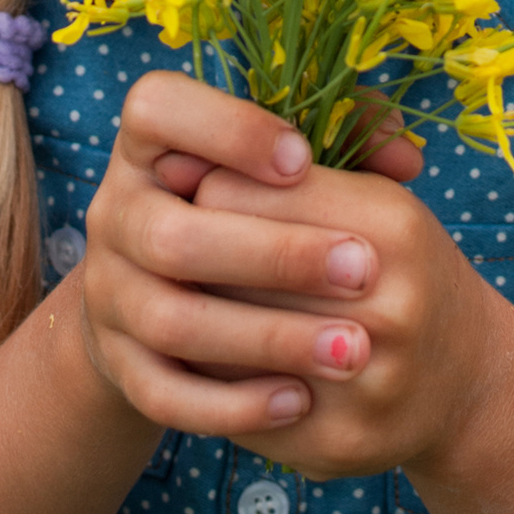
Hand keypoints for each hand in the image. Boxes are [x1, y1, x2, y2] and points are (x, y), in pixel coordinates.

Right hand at [78, 71, 420, 440]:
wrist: (168, 291)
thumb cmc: (249, 206)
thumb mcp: (276, 163)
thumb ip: (339, 142)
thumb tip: (403, 154)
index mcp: (147, 142)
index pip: (157, 109)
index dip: (227, 131)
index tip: (302, 159)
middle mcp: (113, 211)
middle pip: (171, 235)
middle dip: (274, 255)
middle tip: (365, 270)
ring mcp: (109, 294)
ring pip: (172, 322)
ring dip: (266, 337)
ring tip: (352, 349)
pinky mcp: (120, 366)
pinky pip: (164, 394)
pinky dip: (231, 404)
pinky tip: (299, 400)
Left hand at [190, 153, 513, 484]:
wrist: (466, 376)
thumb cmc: (397, 265)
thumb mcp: (370, 197)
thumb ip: (290, 176)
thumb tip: (182, 172)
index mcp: (389, 228)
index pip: (239, 195)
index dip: (208, 191)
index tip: (201, 194)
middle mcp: (387, 308)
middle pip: (229, 273)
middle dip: (197, 259)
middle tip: (181, 251)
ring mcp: (366, 386)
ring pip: (225, 347)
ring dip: (199, 322)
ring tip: (192, 301)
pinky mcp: (339, 445)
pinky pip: (240, 411)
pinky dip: (217, 385)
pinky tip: (215, 360)